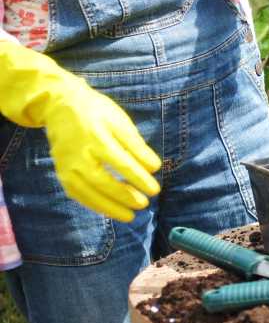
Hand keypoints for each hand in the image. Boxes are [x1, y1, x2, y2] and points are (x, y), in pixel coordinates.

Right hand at [0, 42, 161, 221]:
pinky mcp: (61, 172)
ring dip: (109, 207)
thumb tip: (154, 168)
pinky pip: (76, 194)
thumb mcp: (120, 121)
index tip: (154, 189)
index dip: (138, 178)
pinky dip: (94, 205)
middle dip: (124, 195)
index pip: (120, 162)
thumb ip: (136, 145)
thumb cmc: (97, 113)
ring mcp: (65, 164)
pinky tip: (111, 210)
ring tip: (130, 216)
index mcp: (96, 136)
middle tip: (144, 203)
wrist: (60, 106)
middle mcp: (77, 153)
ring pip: (87, 192)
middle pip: (102, 180)